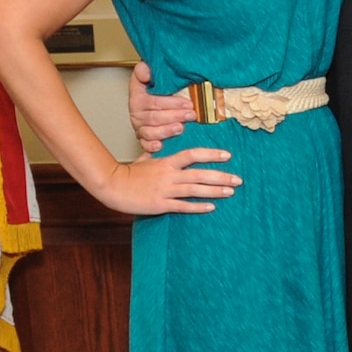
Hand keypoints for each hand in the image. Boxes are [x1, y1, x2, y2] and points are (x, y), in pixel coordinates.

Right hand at [93, 148, 240, 215]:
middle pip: (200, 174)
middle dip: (221, 176)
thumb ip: (158, 152)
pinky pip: (182, 206)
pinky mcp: (161, 204)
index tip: (227, 156)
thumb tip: (163, 143)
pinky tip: (211, 208)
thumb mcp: (145, 158)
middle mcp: (169, 175)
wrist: (113, 186)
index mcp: (167, 162)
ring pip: (195, 190)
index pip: (193, 155)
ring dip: (214, 191)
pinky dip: (197, 207)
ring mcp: (166, 190)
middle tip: (238, 179)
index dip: (211, 154)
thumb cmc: (129, 172)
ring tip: (230, 192)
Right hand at [128, 61, 193, 154]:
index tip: (188, 102)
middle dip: (175, 116)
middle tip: (191, 115)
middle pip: (154, 118)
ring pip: (151, 132)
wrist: (151, 99)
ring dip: (167, 131)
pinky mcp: (143, 139)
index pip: (153, 101)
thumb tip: (147, 71)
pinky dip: (152, 146)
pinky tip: (161, 146)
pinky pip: (145, 145)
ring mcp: (140, 127)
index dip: (172, 103)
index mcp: (137, 97)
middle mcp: (137, 113)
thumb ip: (145, 69)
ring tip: (181, 128)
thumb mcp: (150, 75)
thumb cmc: (154, 88)